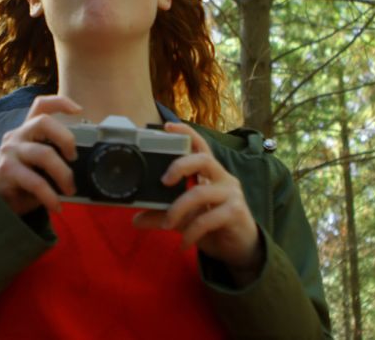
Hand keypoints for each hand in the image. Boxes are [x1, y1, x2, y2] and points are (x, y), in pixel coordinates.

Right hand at [0, 95, 81, 215]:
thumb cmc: (24, 180)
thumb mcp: (39, 164)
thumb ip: (55, 155)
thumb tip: (85, 163)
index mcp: (28, 130)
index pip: (41, 106)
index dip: (60, 102)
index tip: (78, 110)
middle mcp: (17, 135)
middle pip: (44, 122)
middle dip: (66, 138)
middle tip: (75, 158)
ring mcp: (10, 151)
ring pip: (44, 154)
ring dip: (63, 174)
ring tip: (70, 189)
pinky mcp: (6, 171)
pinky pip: (35, 182)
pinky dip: (50, 196)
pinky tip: (56, 206)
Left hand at [133, 122, 263, 278]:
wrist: (239, 249)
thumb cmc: (213, 225)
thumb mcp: (184, 218)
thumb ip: (162, 215)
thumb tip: (135, 219)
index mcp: (210, 173)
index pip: (200, 145)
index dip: (186, 133)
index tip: (167, 126)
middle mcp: (222, 178)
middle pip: (204, 159)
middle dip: (181, 166)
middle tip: (164, 181)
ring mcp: (231, 194)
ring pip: (201, 192)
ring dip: (179, 208)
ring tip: (167, 224)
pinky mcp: (235, 213)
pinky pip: (208, 219)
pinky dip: (191, 232)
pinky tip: (183, 243)